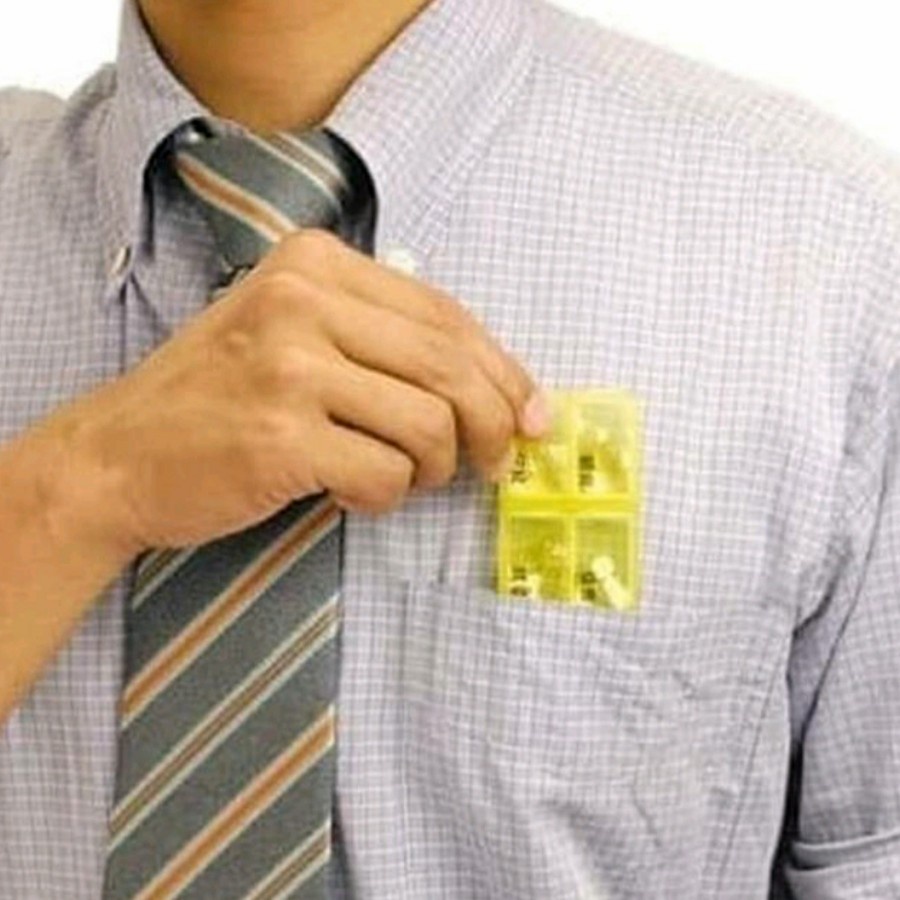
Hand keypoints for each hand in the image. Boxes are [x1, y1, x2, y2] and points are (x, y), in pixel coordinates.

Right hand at [65, 228, 548, 552]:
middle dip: (494, 424)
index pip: (445, 315)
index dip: (505, 371)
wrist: (121, 454)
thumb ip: (385, 343)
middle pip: (449, 366)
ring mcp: (289, 367)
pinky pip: (385, 474)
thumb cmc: (222, 398)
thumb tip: (502, 393)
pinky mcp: (280, 436)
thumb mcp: (296, 335)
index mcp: (315, 263)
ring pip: (428, 425)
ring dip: (433, 467)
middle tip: (497, 464)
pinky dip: (386, 495)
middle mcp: (302, 300)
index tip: (535, 415)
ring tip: (402, 476)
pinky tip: (353, 492)